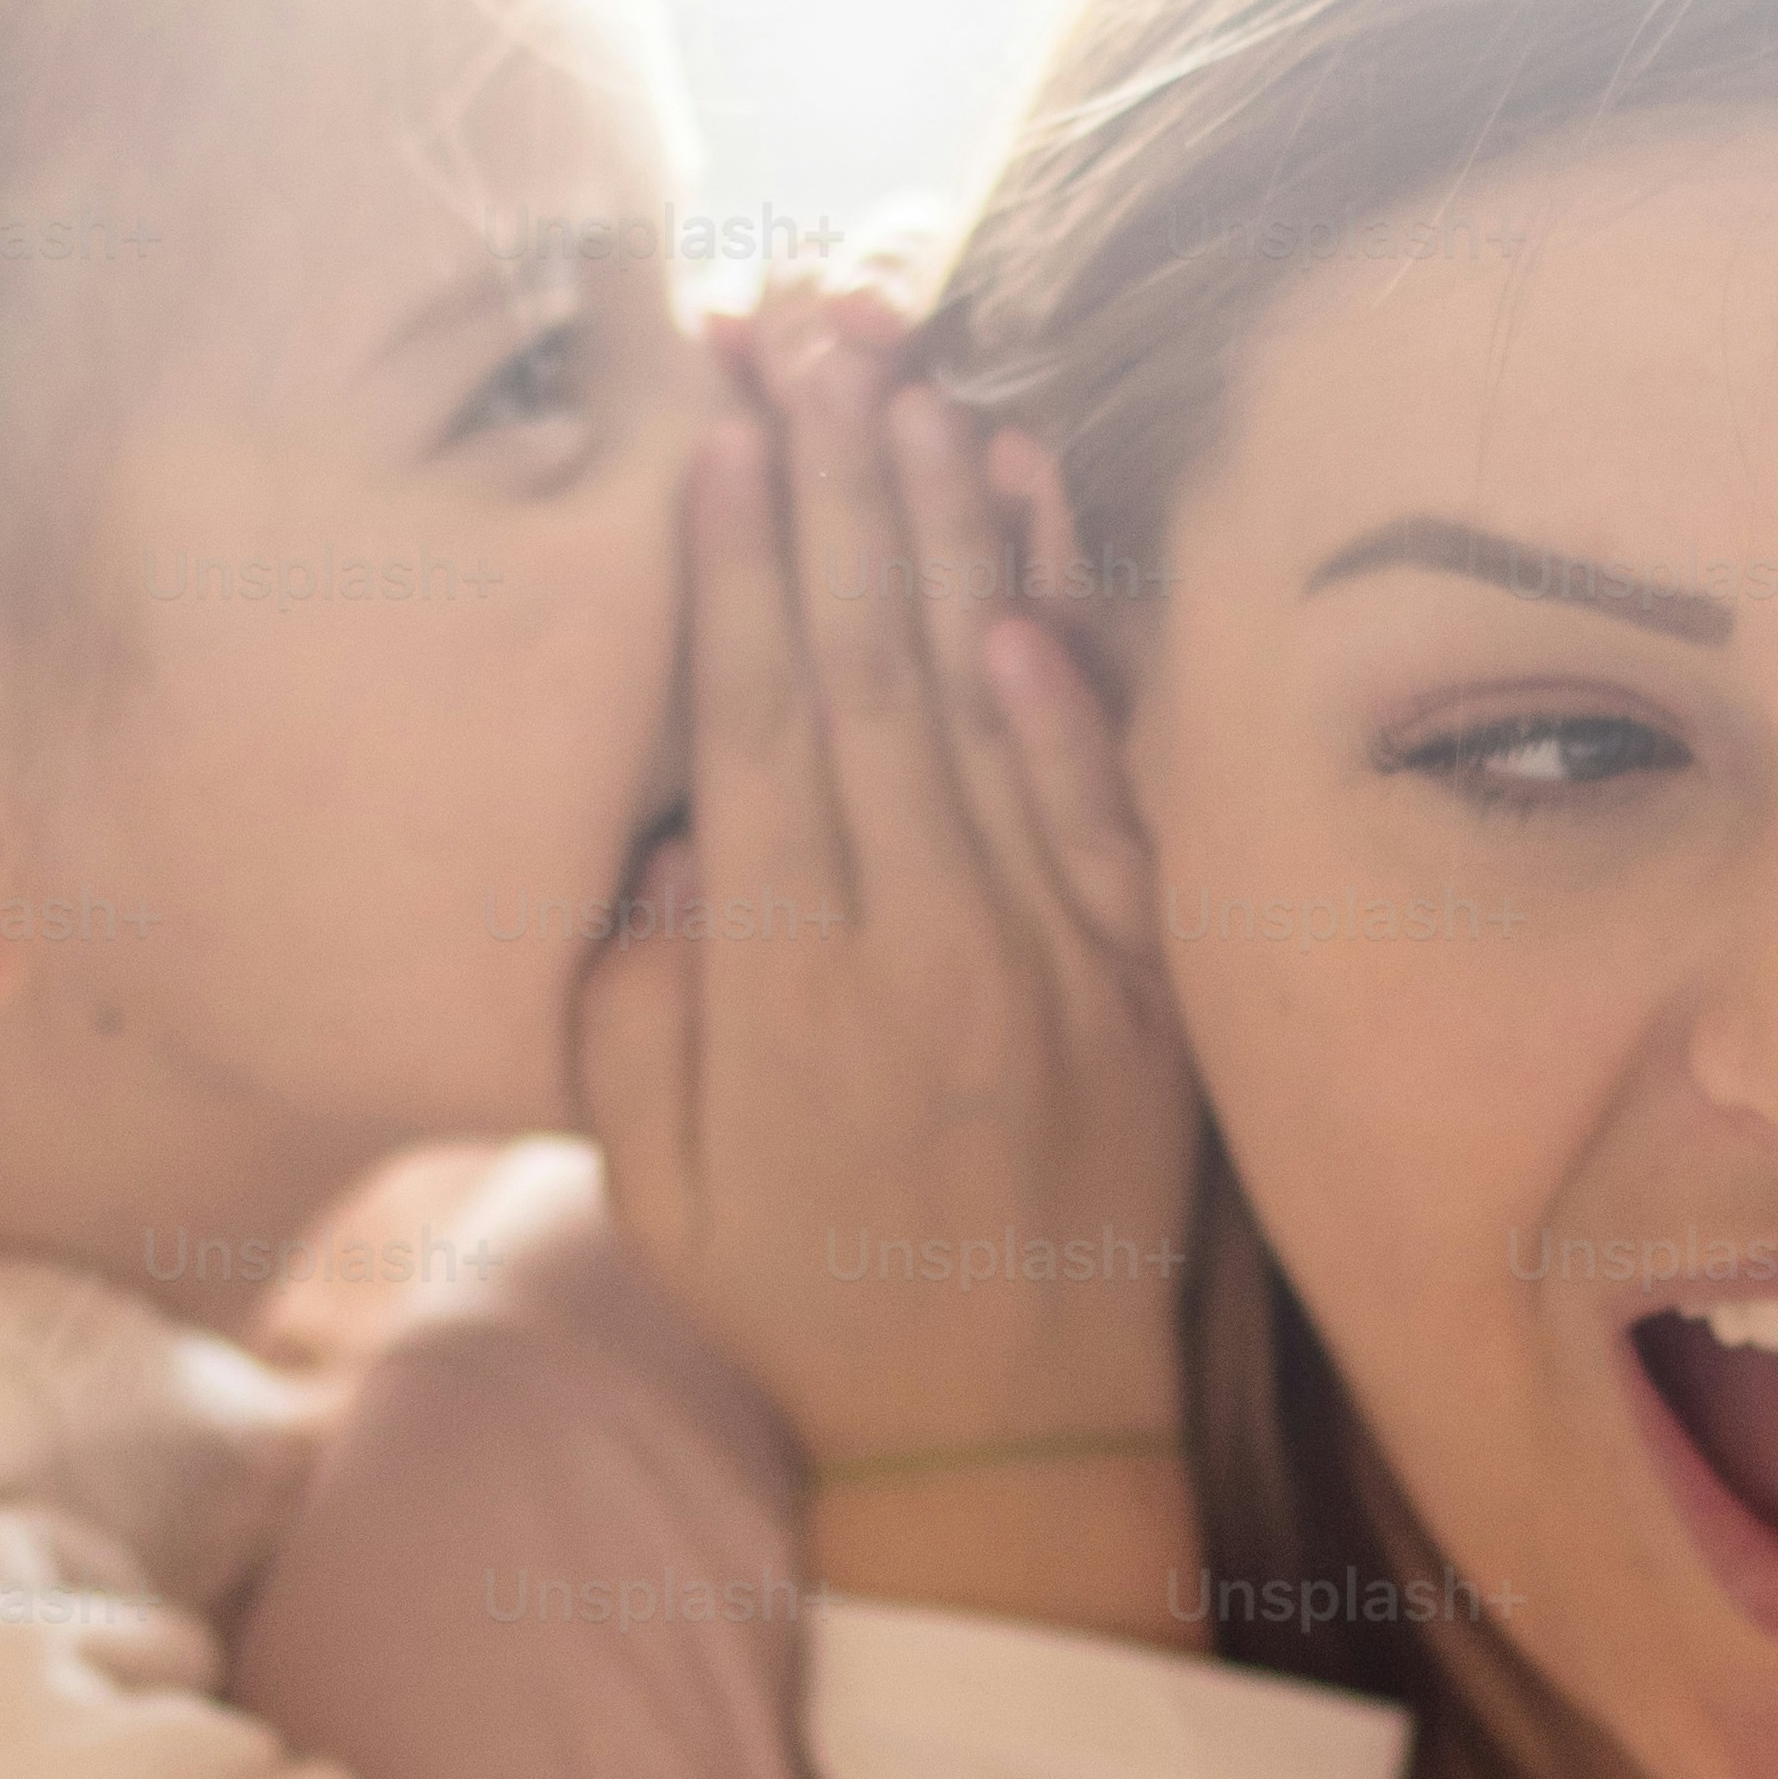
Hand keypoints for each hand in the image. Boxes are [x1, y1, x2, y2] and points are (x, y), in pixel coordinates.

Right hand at [574, 294, 1193, 1637]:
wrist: (1005, 1431)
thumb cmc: (804, 1296)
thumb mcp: (657, 1184)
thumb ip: (637, 1009)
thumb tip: (662, 840)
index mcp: (788, 992)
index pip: (757, 733)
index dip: (737, 578)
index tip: (723, 441)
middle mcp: (923, 953)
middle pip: (870, 681)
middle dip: (838, 499)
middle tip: (816, 347)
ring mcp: (1048, 961)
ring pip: (988, 713)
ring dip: (951, 546)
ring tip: (919, 397)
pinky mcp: (1140, 984)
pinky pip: (1106, 810)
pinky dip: (1077, 691)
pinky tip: (1042, 579)